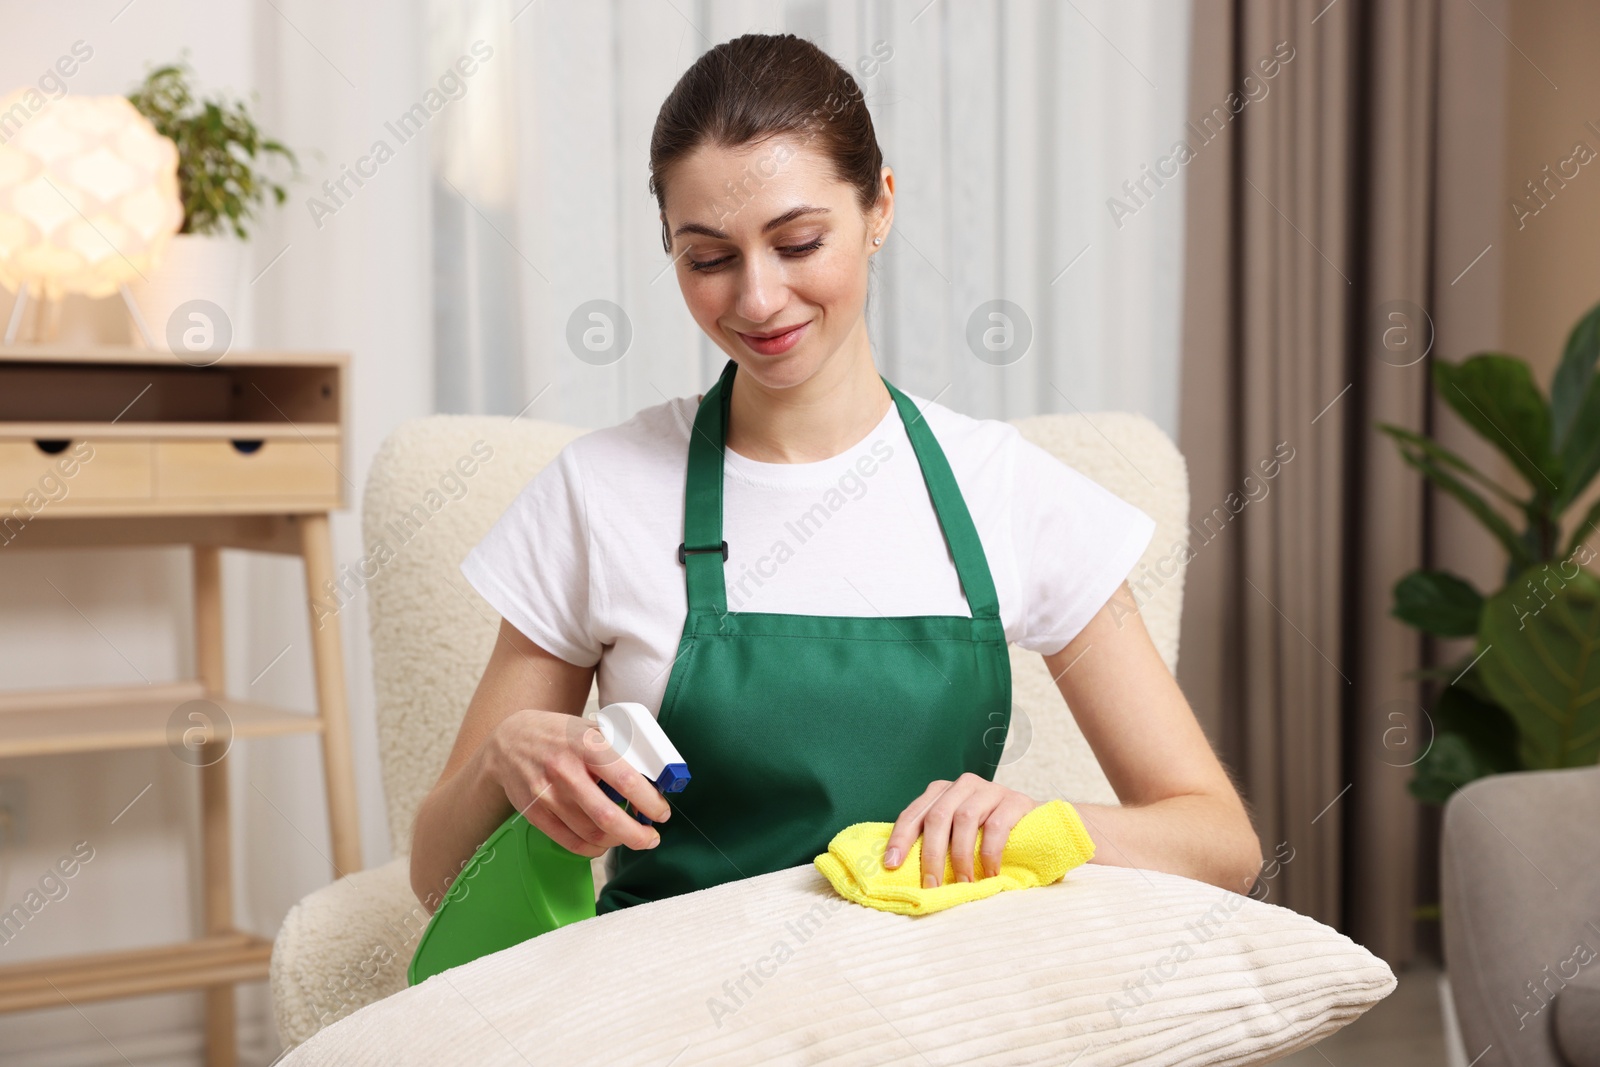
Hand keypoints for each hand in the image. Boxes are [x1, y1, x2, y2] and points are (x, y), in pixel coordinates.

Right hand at [484, 709, 670, 857]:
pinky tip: (603, 842)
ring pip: (591, 834)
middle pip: (608, 817)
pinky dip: (593, 849)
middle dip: (637, 834)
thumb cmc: (558, 735)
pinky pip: (571, 842)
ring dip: (617, 841)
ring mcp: (547, 795)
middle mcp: (565, 771)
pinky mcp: (535, 814)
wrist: (509, 741)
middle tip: (651, 838)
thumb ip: (619, 749)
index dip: (649, 802)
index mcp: (586, 746)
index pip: (625, 780)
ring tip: (628, 836)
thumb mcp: (590, 729)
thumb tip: (654, 776)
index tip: (661, 812)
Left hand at [883, 773, 1043, 886]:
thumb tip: (900, 871)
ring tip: (963, 882)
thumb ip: (934, 842)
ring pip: (964, 819)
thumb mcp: (957, 834)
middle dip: (930, 854)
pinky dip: (989, 853)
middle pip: (937, 817)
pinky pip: (996, 826)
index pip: (913, 814)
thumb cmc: (988, 835)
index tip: (892, 864)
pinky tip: (990, 873)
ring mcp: (990, 789)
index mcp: (941, 792)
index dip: (900, 839)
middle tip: (931, 885)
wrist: (1038, 825)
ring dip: (960, 855)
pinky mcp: (1015, 800)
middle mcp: (962, 785)